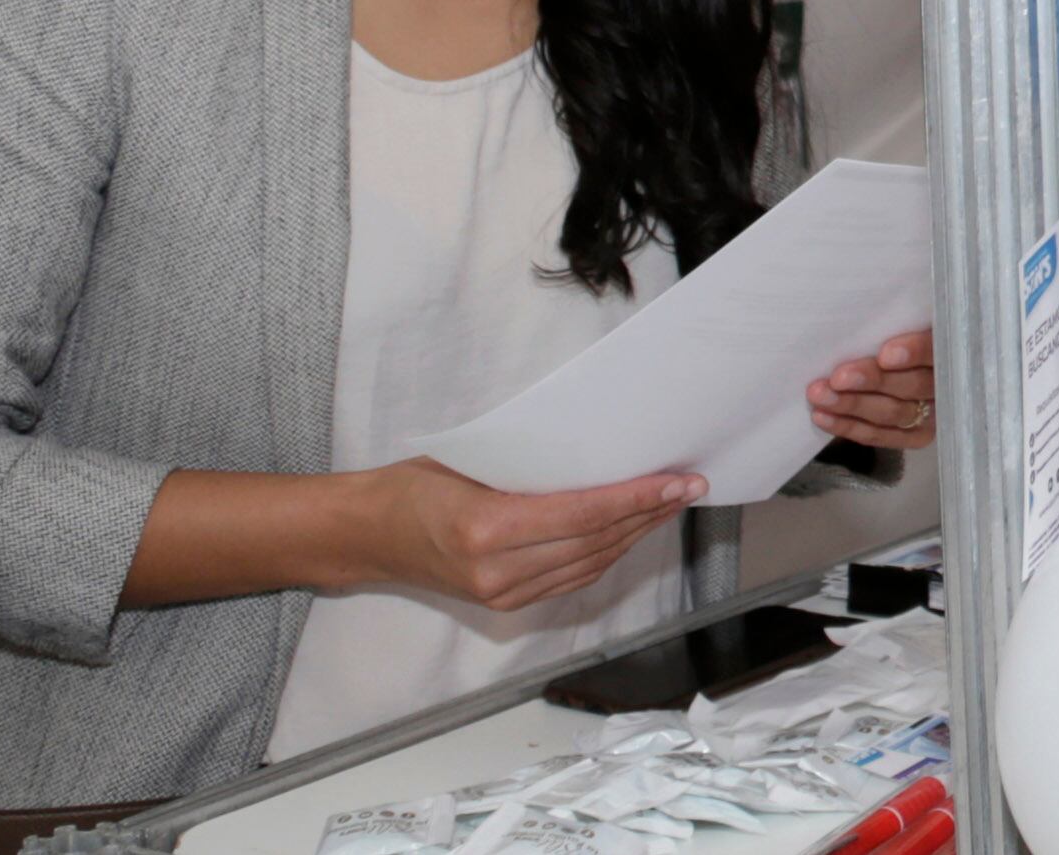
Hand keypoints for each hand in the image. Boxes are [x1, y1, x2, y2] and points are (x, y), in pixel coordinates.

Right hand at [360, 458, 700, 610]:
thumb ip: (532, 467)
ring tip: (670, 506)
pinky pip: (571, 578)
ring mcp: (501, 595)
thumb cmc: (416, 483)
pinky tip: (631, 531)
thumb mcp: (472, 461)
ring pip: (590, 565)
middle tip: (690, 486)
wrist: (368, 534)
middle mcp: (496, 571)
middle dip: (649, 515)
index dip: (636, 499)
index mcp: (484, 528)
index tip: (677, 481)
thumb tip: (603, 454)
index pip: (582, 515)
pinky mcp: (505, 605)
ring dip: (636, 536)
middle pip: (594, 542)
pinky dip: (607, 553)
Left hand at [810, 328, 936, 449]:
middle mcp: (946, 384)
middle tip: (838, 378)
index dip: (914, 353)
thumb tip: (866, 305)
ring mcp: (932, 414)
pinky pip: (881, 435)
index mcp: (947, 347)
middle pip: (913, 385)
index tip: (885, 355)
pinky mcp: (916, 436)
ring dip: (852, 405)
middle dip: (872, 381)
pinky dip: (849, 427)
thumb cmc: (893, 333)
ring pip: (893, 413)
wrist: (895, 367)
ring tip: (820, 395)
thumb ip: (896, 319)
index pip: (935, 349)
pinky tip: (822, 416)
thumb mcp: (903, 320)